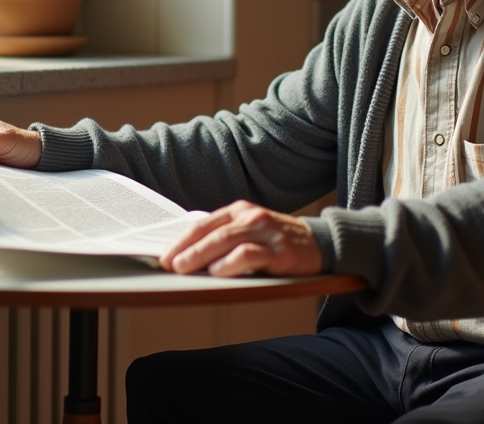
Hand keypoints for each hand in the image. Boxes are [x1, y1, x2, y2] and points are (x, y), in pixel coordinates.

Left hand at [160, 200, 322, 277]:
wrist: (319, 243)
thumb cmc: (277, 240)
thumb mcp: (250, 231)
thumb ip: (224, 237)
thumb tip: (188, 255)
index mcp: (240, 211)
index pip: (203, 224)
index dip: (181, 240)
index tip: (164, 256)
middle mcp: (251, 217)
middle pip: (212, 232)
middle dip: (186, 249)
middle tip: (169, 264)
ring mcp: (266, 232)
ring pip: (226, 240)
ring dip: (201, 255)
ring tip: (184, 268)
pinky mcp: (279, 251)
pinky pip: (249, 254)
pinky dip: (230, 263)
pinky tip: (217, 272)